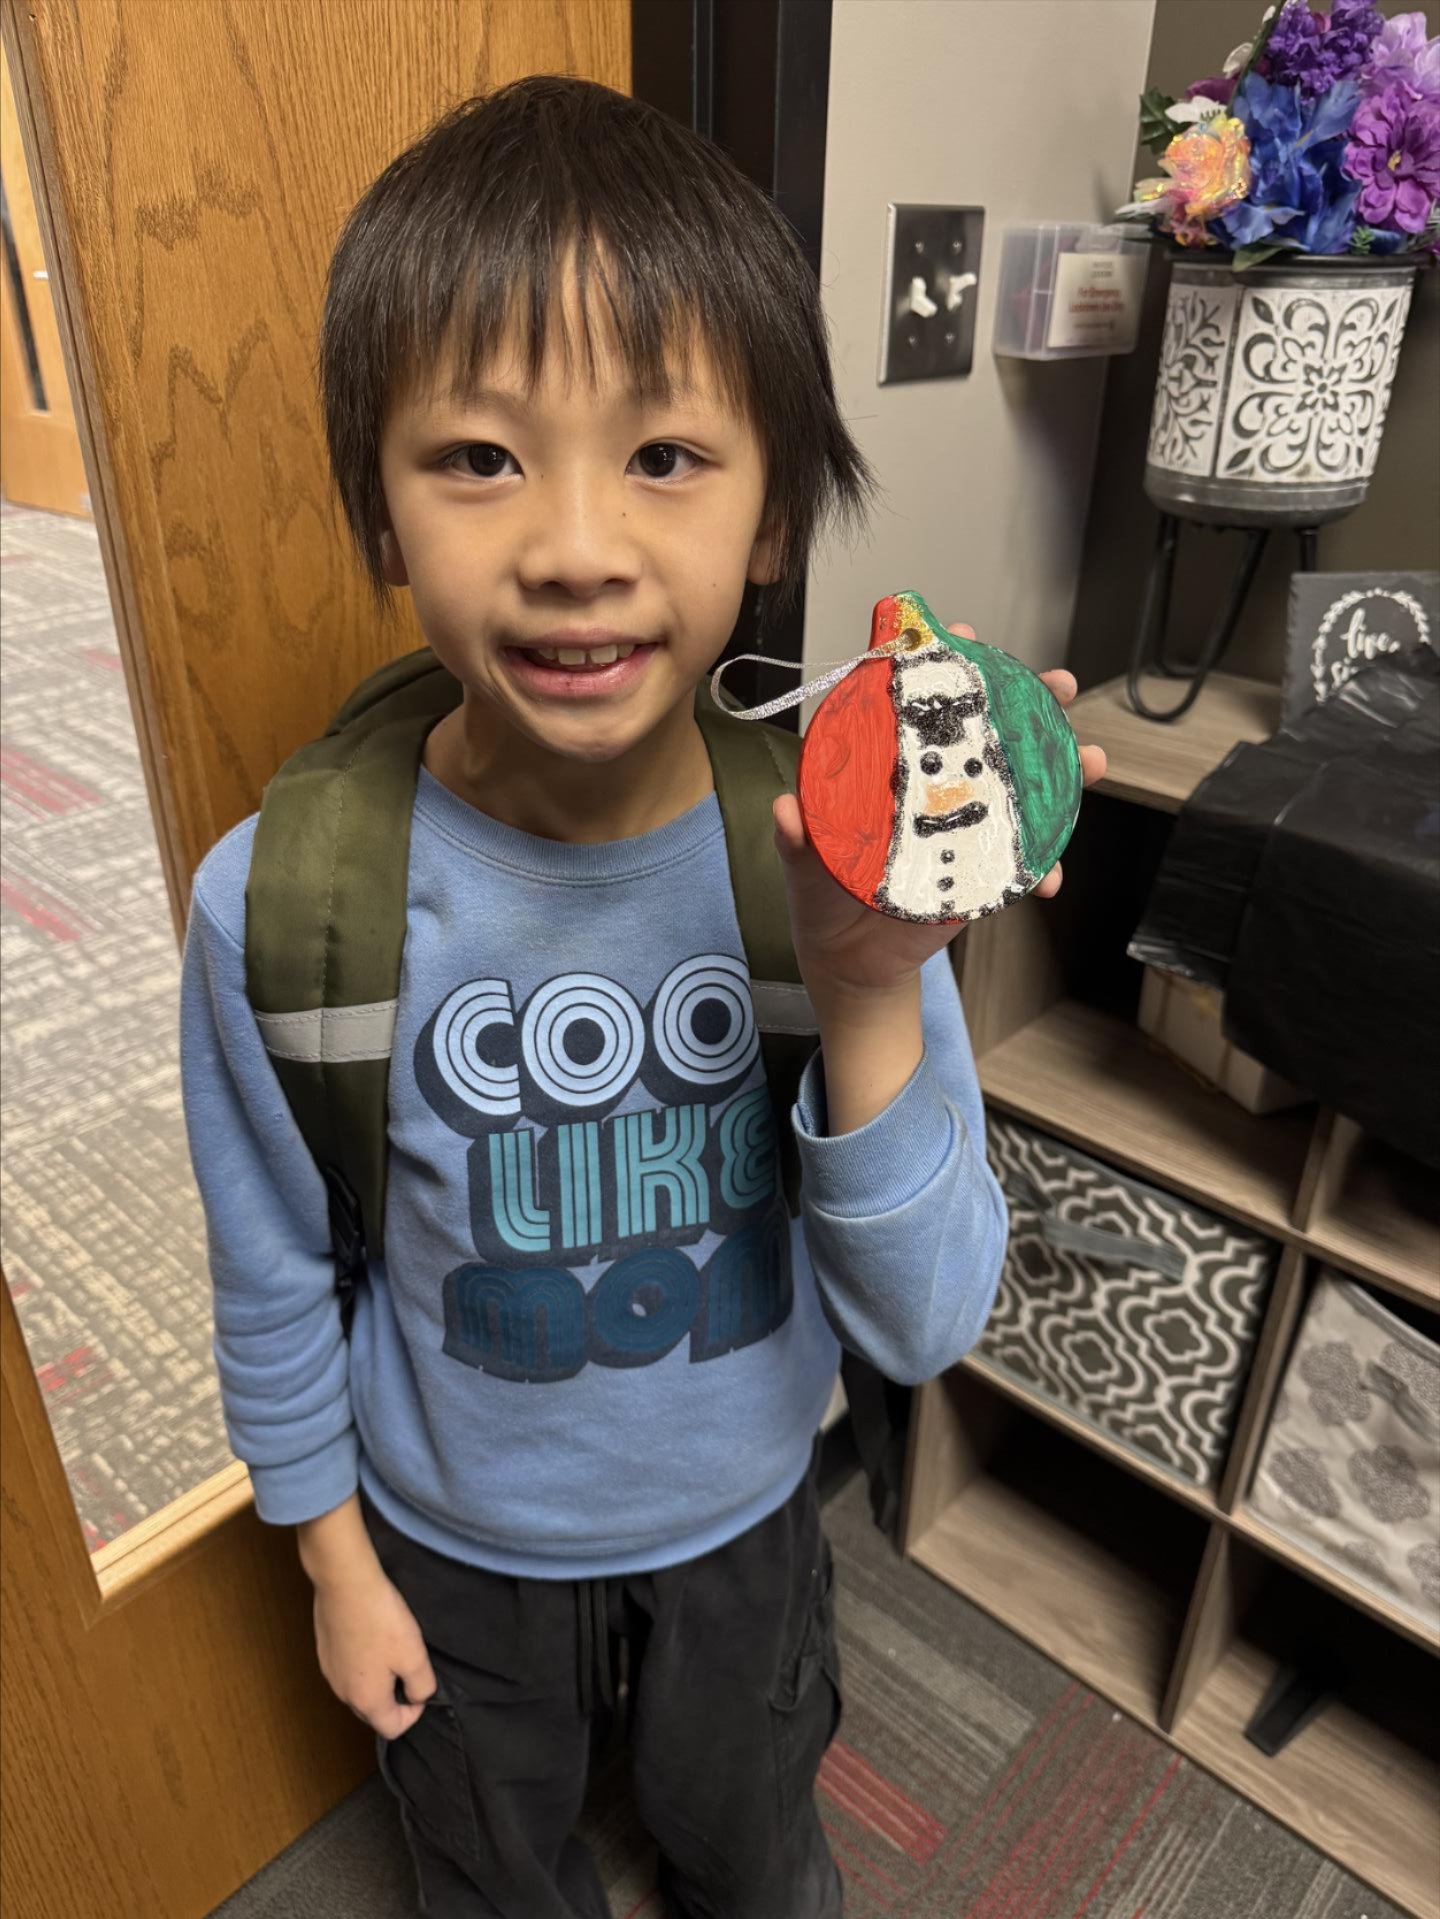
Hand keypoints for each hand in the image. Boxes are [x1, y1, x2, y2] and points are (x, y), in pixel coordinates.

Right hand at [312, 1561, 438, 1738]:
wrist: (346, 1583)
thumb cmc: (382, 1621)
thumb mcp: (414, 1655)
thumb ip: (421, 1685)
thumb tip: (416, 1697)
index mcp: (366, 1701)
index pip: (392, 1729)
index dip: (414, 1713)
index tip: (421, 1684)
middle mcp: (342, 1694)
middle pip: (373, 1712)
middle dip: (394, 1698)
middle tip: (408, 1667)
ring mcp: (329, 1673)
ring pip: (359, 1689)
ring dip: (377, 1680)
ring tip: (391, 1650)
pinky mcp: (323, 1652)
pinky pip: (347, 1670)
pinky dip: (361, 1664)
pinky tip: (371, 1636)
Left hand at [771, 624, 1107, 1004]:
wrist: (851, 963)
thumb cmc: (821, 898)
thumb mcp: (805, 866)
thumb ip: (797, 840)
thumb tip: (785, 811)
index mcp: (888, 769)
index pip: (916, 706)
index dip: (942, 666)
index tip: (967, 639)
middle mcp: (933, 787)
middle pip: (985, 732)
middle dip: (1031, 702)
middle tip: (1059, 685)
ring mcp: (965, 824)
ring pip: (1020, 786)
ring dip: (1064, 771)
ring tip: (1091, 762)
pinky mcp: (984, 869)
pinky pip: (1024, 859)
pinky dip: (1043, 867)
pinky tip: (1050, 880)